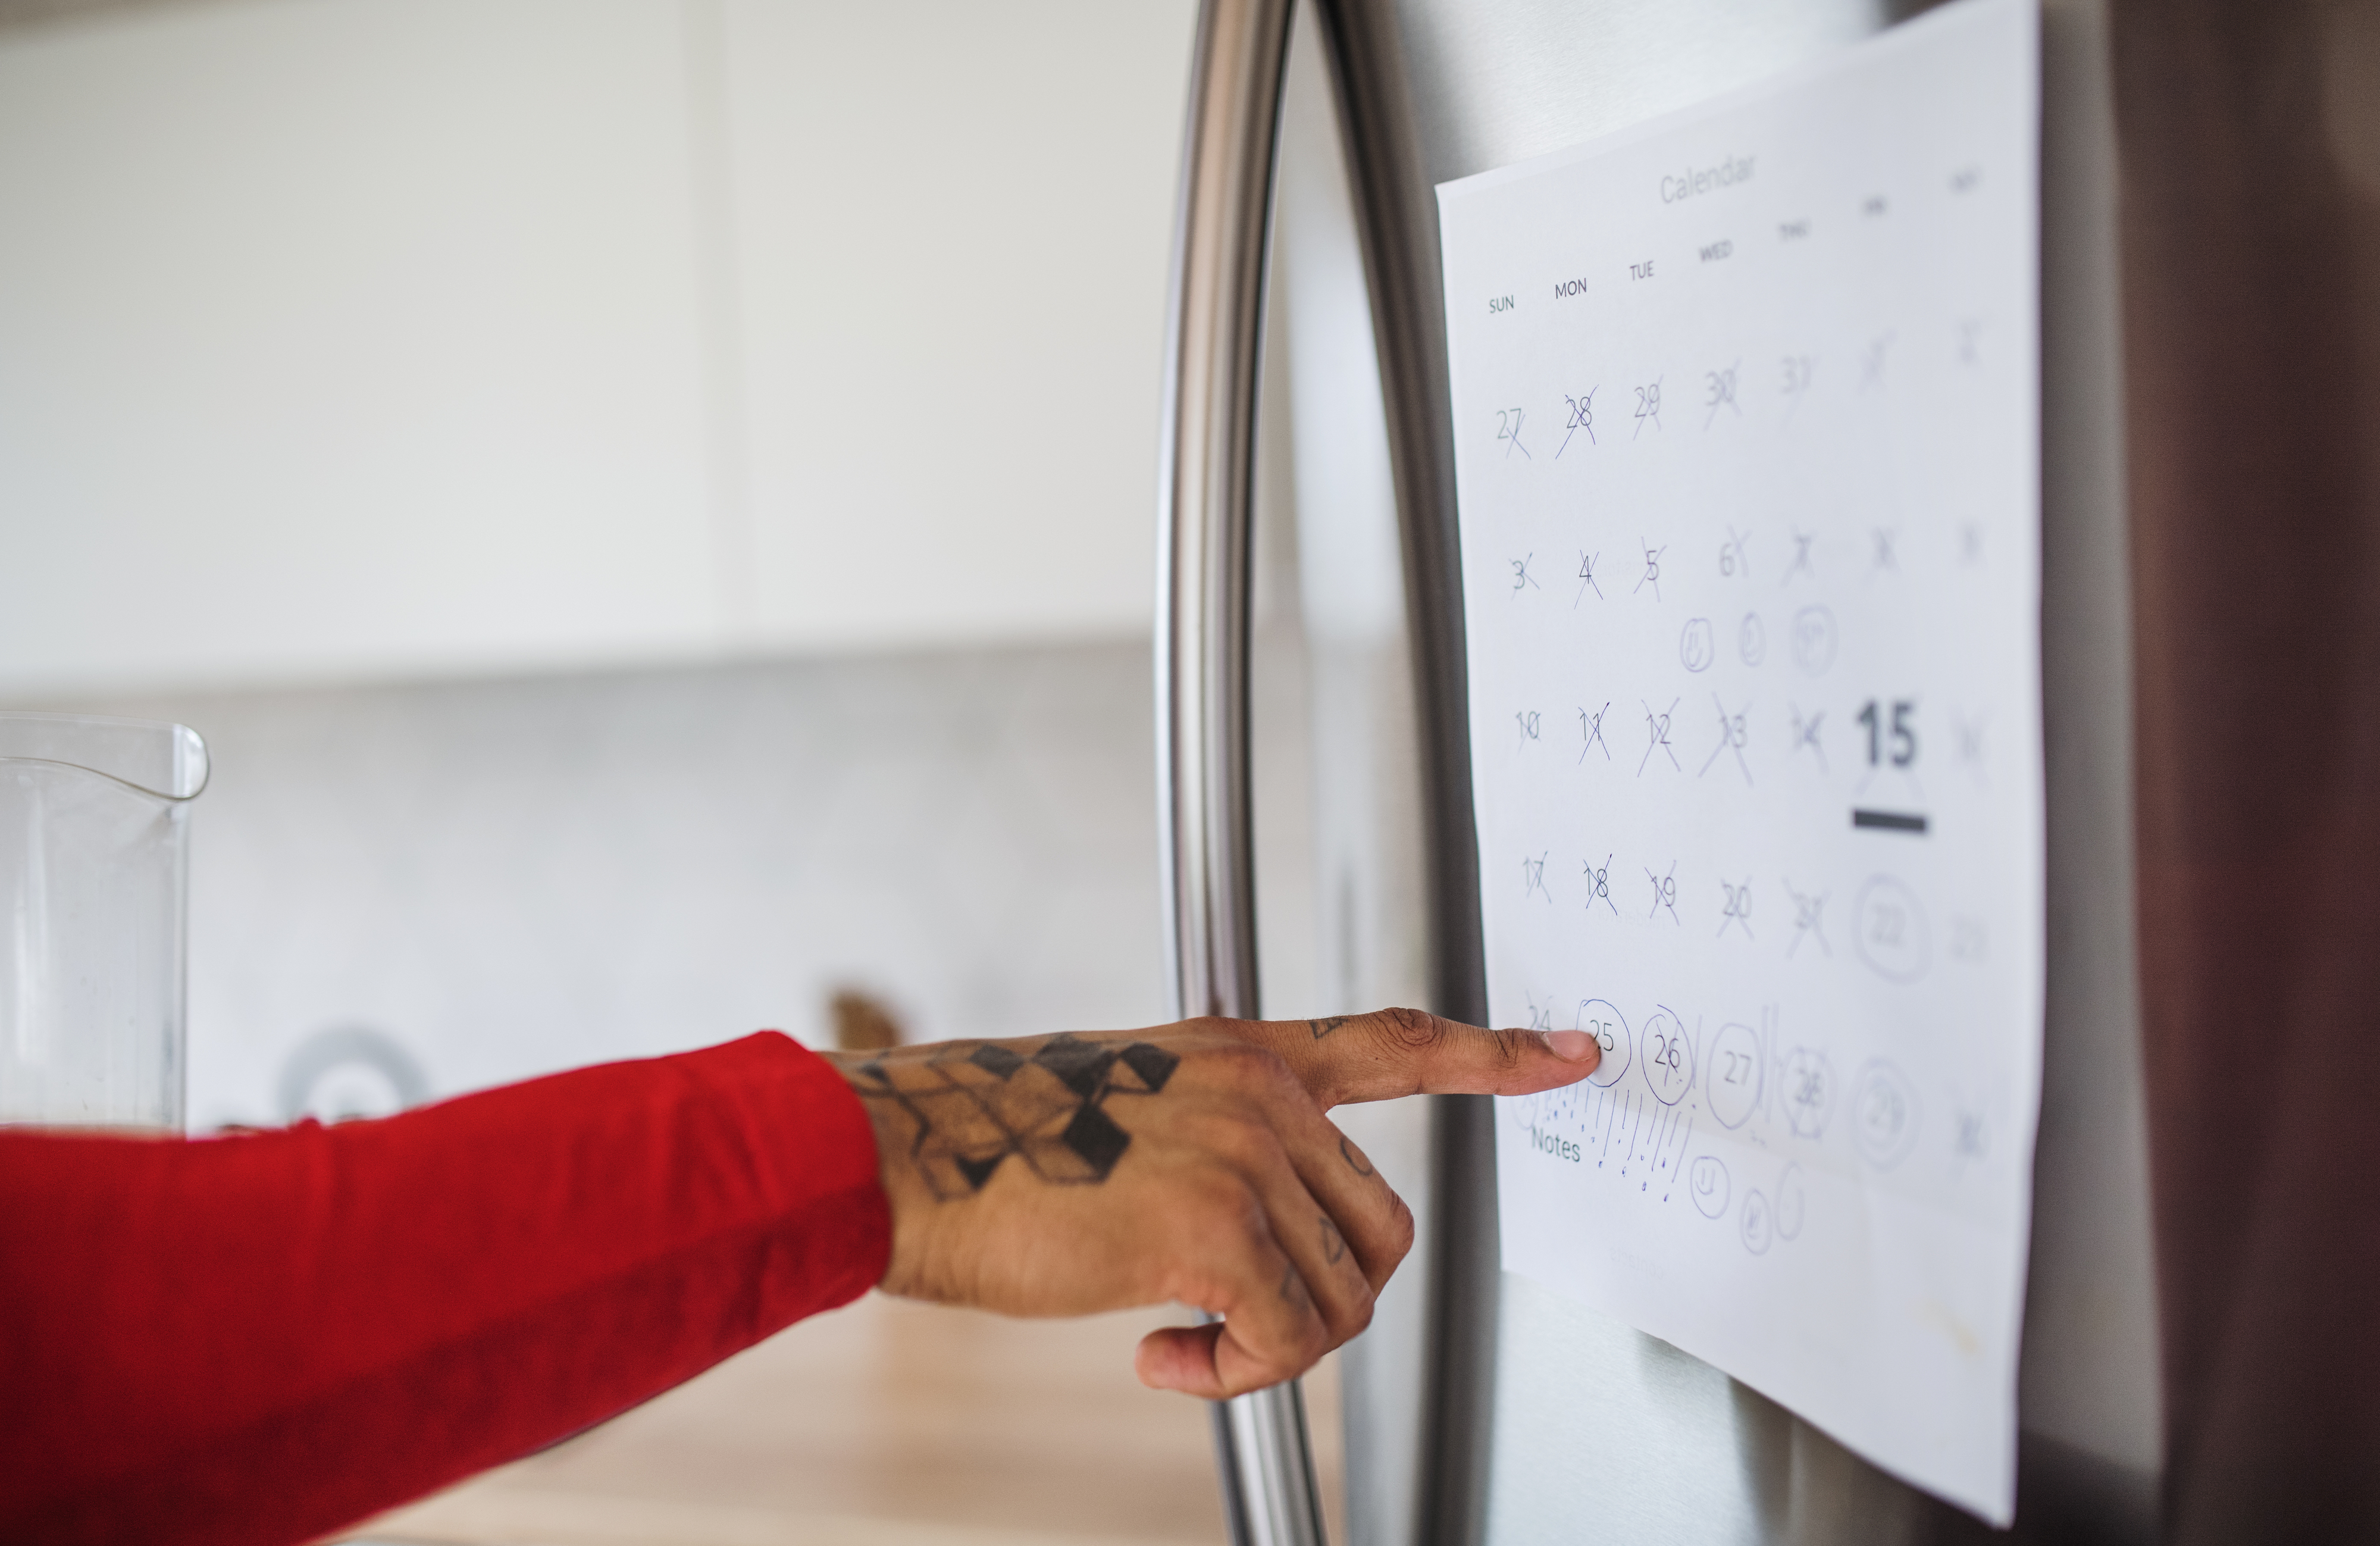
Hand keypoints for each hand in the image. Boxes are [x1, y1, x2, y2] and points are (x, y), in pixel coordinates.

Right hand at [823, 1008, 1598, 1398]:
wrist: (908, 1160)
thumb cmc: (996, 1149)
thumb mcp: (1132, 1109)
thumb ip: (1217, 1141)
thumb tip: (1263, 1235)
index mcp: (1243, 1055)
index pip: (1394, 1043)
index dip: (1494, 1053)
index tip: (1574, 1054)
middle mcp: (1260, 1095)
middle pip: (1377, 1226)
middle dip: (1321, 1297)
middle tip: (1231, 1322)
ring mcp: (1243, 1155)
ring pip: (1337, 1297)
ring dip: (1265, 1347)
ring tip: (1175, 1338)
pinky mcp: (1213, 1230)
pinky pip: (1286, 1339)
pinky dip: (1234, 1374)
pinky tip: (1158, 1356)